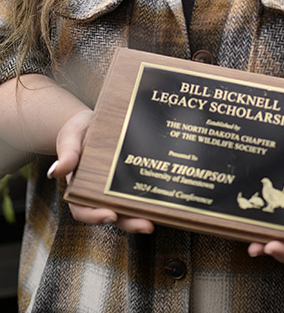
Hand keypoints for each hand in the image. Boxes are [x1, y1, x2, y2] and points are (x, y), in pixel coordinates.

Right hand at [47, 109, 153, 233]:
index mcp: (79, 189)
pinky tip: (165, 195)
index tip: (110, 215)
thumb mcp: (69, 139)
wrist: (91, 121)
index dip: (96, 216)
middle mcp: (98, 194)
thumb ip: (66, 154)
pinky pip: (138, 190)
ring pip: (129, 207)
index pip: (84, 210)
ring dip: (143, 214)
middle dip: (129, 222)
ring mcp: (115, 189)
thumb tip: (55, 172)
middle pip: (112, 214)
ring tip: (159, 216)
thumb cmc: (76, 133)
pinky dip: (150, 196)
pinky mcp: (129, 179)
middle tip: (146, 225)